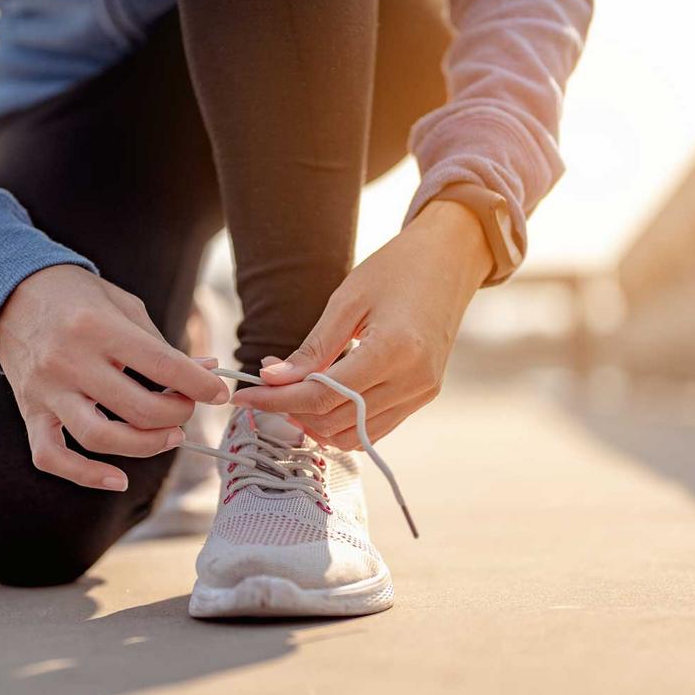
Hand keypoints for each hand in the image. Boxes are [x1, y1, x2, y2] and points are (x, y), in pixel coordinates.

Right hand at [0, 265, 228, 490]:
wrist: (11, 291)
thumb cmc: (76, 295)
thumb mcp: (123, 305)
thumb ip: (160, 343)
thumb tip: (204, 371)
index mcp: (98, 327)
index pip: (162, 366)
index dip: (199, 385)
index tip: (219, 393)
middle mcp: (69, 360)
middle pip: (138, 409)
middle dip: (178, 414)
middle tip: (188, 408)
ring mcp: (46, 390)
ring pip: (101, 438)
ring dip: (146, 446)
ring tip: (170, 437)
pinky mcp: (30, 411)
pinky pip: (52, 456)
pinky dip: (85, 475)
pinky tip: (117, 479)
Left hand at [233, 199, 493, 447]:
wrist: (450, 259)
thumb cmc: (397, 269)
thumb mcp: (347, 300)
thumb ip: (313, 348)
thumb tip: (272, 379)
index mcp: (394, 350)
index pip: (323, 396)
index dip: (278, 400)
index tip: (243, 396)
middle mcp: (414, 380)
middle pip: (336, 420)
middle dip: (292, 410)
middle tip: (264, 386)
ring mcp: (422, 392)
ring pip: (354, 434)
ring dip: (316, 422)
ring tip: (291, 392)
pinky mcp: (424, 395)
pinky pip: (375, 427)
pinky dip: (342, 421)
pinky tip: (321, 398)